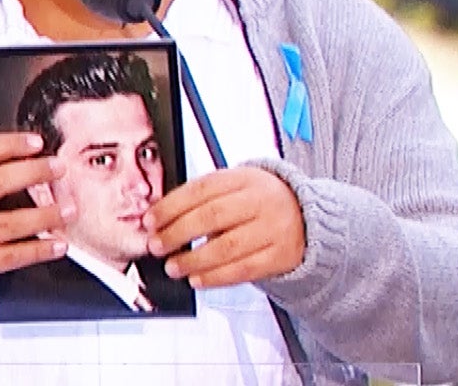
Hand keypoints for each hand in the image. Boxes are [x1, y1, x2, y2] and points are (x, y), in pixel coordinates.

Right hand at [0, 132, 75, 289]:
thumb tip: (30, 159)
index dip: (8, 145)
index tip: (36, 143)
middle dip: (32, 173)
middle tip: (58, 169)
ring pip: (9, 223)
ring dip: (45, 215)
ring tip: (68, 209)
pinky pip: (12, 255)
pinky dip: (39, 249)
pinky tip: (57, 243)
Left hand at [145, 166, 305, 287]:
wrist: (307, 217)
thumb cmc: (258, 202)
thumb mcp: (235, 187)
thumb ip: (203, 199)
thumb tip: (161, 219)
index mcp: (244, 178)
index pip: (201, 189)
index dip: (171, 206)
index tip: (150, 220)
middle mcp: (261, 201)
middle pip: (212, 216)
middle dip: (177, 233)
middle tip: (156, 245)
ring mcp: (274, 229)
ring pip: (227, 247)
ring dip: (193, 260)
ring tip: (172, 267)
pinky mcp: (281, 256)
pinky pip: (244, 269)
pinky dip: (216, 277)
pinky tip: (197, 279)